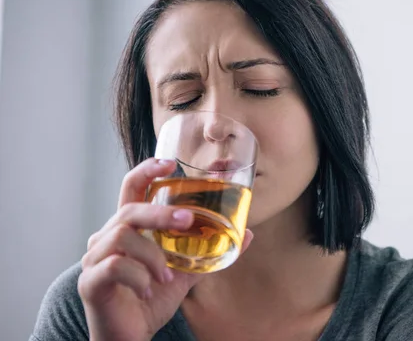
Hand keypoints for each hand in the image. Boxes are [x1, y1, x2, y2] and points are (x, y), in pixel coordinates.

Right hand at [77, 158, 252, 340]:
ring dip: (152, 255)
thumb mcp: (184, 272)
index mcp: (127, 229)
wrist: (130, 337)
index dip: (147, 171)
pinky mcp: (90, 282)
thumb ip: (209, 253)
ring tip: (166, 276)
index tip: (170, 163)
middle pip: (129, 210)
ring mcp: (94, 259)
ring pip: (122, 237)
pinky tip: (150, 291)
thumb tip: (247, 234)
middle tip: (187, 221)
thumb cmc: (151, 298)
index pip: (131, 189)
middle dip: (161, 213)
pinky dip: (139, 277)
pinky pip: (115, 267)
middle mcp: (106, 238)